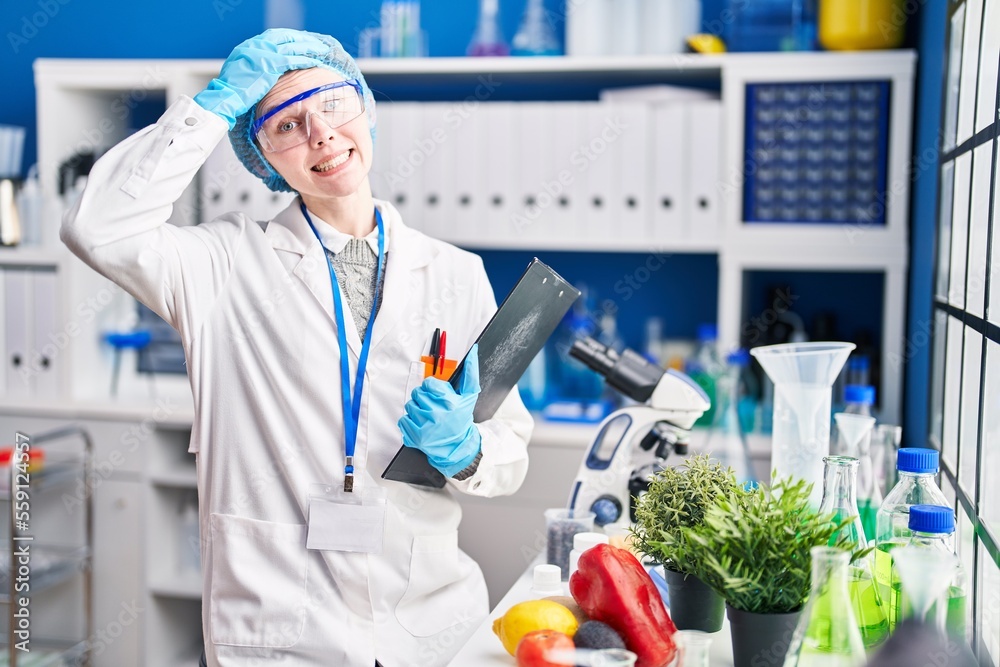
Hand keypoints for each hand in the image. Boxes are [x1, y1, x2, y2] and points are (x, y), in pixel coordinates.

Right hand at [193, 29, 331, 128]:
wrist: (226, 96)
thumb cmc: (232, 92)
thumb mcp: (242, 75)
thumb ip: (254, 70)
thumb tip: (263, 74)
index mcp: (248, 48)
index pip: (273, 37)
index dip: (289, 39)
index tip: (300, 41)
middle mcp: (255, 46)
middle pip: (285, 37)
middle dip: (301, 39)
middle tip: (315, 43)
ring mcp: (263, 53)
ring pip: (292, 45)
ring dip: (308, 46)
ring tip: (321, 50)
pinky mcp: (270, 64)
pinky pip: (293, 58)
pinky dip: (305, 58)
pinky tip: (316, 59)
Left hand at [398, 345, 481, 477]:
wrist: (457, 446)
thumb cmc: (461, 419)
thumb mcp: (469, 397)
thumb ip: (471, 373)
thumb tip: (473, 352)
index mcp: (449, 402)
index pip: (428, 383)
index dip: (432, 388)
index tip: (437, 395)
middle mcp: (437, 414)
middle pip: (417, 393)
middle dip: (424, 398)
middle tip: (433, 406)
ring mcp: (425, 426)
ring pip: (409, 405)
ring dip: (416, 409)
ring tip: (427, 416)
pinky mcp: (415, 437)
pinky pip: (403, 420)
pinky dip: (410, 421)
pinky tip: (421, 424)